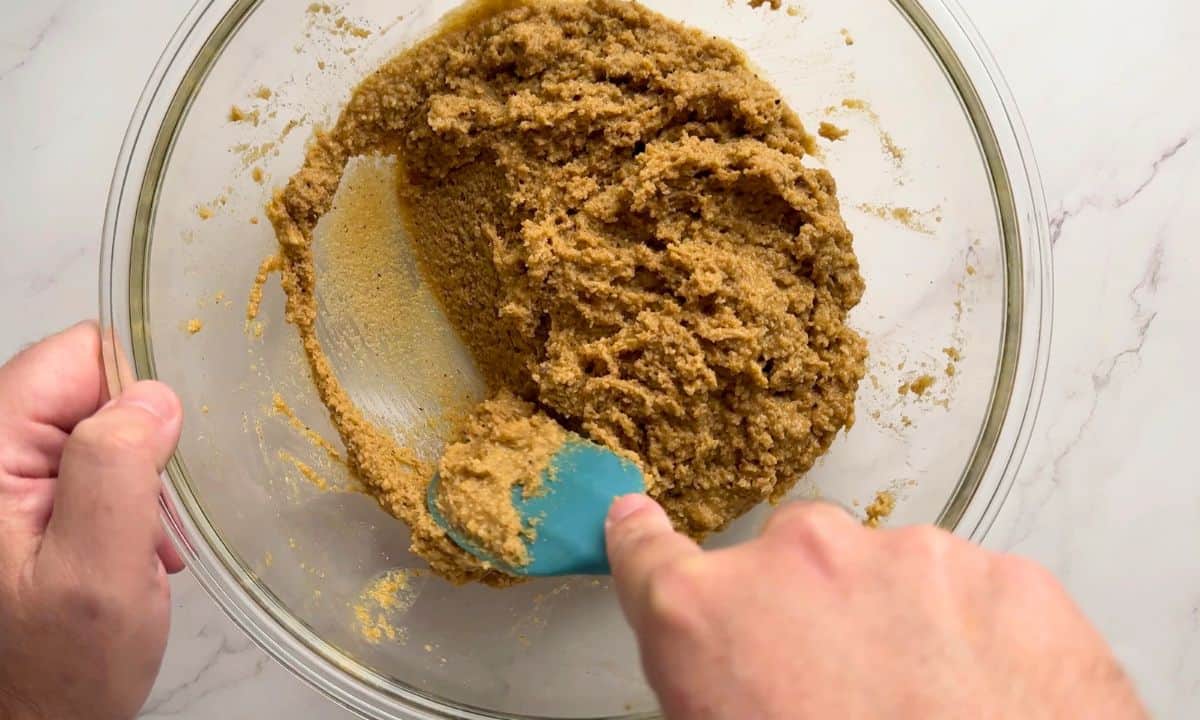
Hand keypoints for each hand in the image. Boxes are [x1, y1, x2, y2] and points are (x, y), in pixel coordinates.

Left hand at [0, 323, 184, 719]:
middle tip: (148, 515)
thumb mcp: (99, 571)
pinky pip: (89, 465)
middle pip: (84, 388)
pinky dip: (122, 499)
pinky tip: (127, 548)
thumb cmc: (59, 670)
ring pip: (94, 427)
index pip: (73, 356)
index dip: (130, 392)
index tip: (156, 453)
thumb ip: (119, 469)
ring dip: (134, 477)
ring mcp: (6, 483)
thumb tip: (153, 396)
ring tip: (138, 543)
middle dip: (137, 442)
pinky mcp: (25, 506)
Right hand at [605, 495, 1145, 719]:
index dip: (641, 541)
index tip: (638, 522)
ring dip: (899, 620)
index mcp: (711, 619)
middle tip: (844, 682)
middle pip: (793, 553)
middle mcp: (802, 562)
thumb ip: (712, 679)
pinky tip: (986, 697)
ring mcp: (912, 558)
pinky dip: (977, 633)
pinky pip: (976, 592)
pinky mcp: (1007, 577)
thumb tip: (733, 678)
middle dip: (812, 601)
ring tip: (928, 704)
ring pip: (891, 570)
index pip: (648, 556)